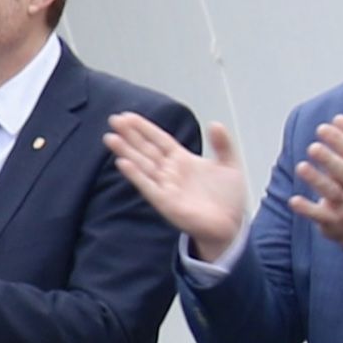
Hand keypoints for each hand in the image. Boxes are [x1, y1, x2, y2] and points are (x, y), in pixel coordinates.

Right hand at [105, 112, 250, 260]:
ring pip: (142, 165)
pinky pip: (148, 186)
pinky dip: (135, 175)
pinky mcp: (165, 202)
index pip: (159, 140)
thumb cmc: (227, 199)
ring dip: (126, 151)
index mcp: (183, 160)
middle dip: (130, 135)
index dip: (144, 128)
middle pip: (146, 149)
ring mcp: (166, 186)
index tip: (128, 116)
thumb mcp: (230, 165)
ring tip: (111, 138)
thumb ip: (222, 144)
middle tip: (114, 120)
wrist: (231, 226)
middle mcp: (170, 171)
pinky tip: (123, 163)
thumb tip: (215, 124)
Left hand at [287, 115, 342, 261]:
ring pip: (332, 192)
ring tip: (301, 167)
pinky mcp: (333, 221)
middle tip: (313, 146)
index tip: (324, 127)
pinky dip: (307, 208)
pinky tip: (293, 200)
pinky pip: (320, 215)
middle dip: (329, 158)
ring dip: (317, 180)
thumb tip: (339, 118)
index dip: (341, 140)